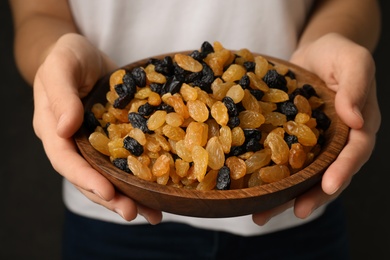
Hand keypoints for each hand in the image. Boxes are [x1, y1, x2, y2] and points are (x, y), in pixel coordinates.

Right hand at [32, 33, 161, 223]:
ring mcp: (96, 144)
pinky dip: (141, 177)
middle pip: (89, 177)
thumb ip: (60, 94)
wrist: (84, 56)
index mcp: (54, 130)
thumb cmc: (67, 57)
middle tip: (133, 213)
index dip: (85, 178)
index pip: (66, 160)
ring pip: (109, 176)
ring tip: (152, 214)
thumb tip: (64, 128)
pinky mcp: (116, 139)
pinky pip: (127, 161)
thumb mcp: (61, 67)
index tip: (107, 191)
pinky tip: (161, 190)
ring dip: (129, 196)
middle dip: (111, 198)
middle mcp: (74, 144)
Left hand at [253, 33, 380, 224]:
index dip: (343, 170)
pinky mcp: (291, 141)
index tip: (328, 186)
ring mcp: (313, 145)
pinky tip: (249, 190)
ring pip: (302, 176)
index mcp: (358, 127)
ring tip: (262, 215)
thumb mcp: (352, 60)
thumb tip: (356, 119)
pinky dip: (268, 177)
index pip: (355, 153)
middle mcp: (336, 142)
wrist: (314, 54)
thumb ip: (356, 86)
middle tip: (295, 212)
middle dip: (313, 195)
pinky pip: (281, 162)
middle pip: (328, 174)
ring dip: (285, 197)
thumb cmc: (337, 54)